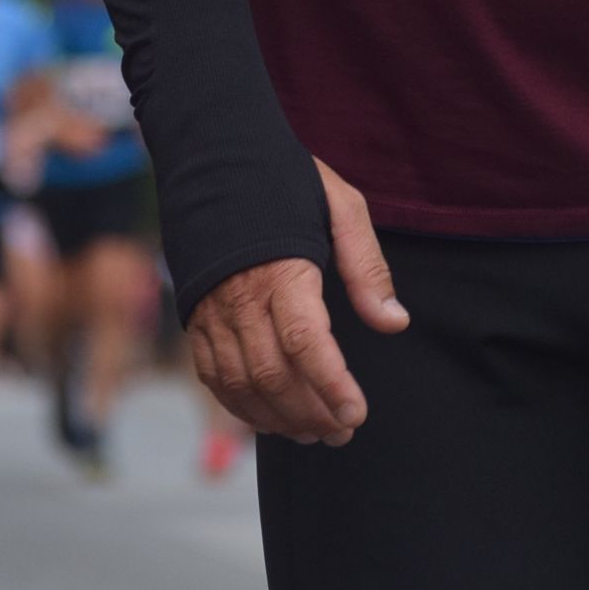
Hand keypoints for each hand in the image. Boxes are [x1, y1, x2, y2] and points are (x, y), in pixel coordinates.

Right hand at [187, 161, 408, 445]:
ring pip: (240, 384)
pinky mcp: (194, 318)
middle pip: (272, 374)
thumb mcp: (340, 206)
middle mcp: (239, 297)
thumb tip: (394, 322)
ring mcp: (211, 311)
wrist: (213, 156)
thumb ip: (367, 267)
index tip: (356, 414)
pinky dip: (241, 407)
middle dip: (310, 412)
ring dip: (278, 419)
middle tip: (344, 431)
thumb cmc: (285, 179)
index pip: (304, 342)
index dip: (330, 385)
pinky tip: (271, 419)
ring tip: (314, 433)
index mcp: (282, 269)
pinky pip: (213, 377)